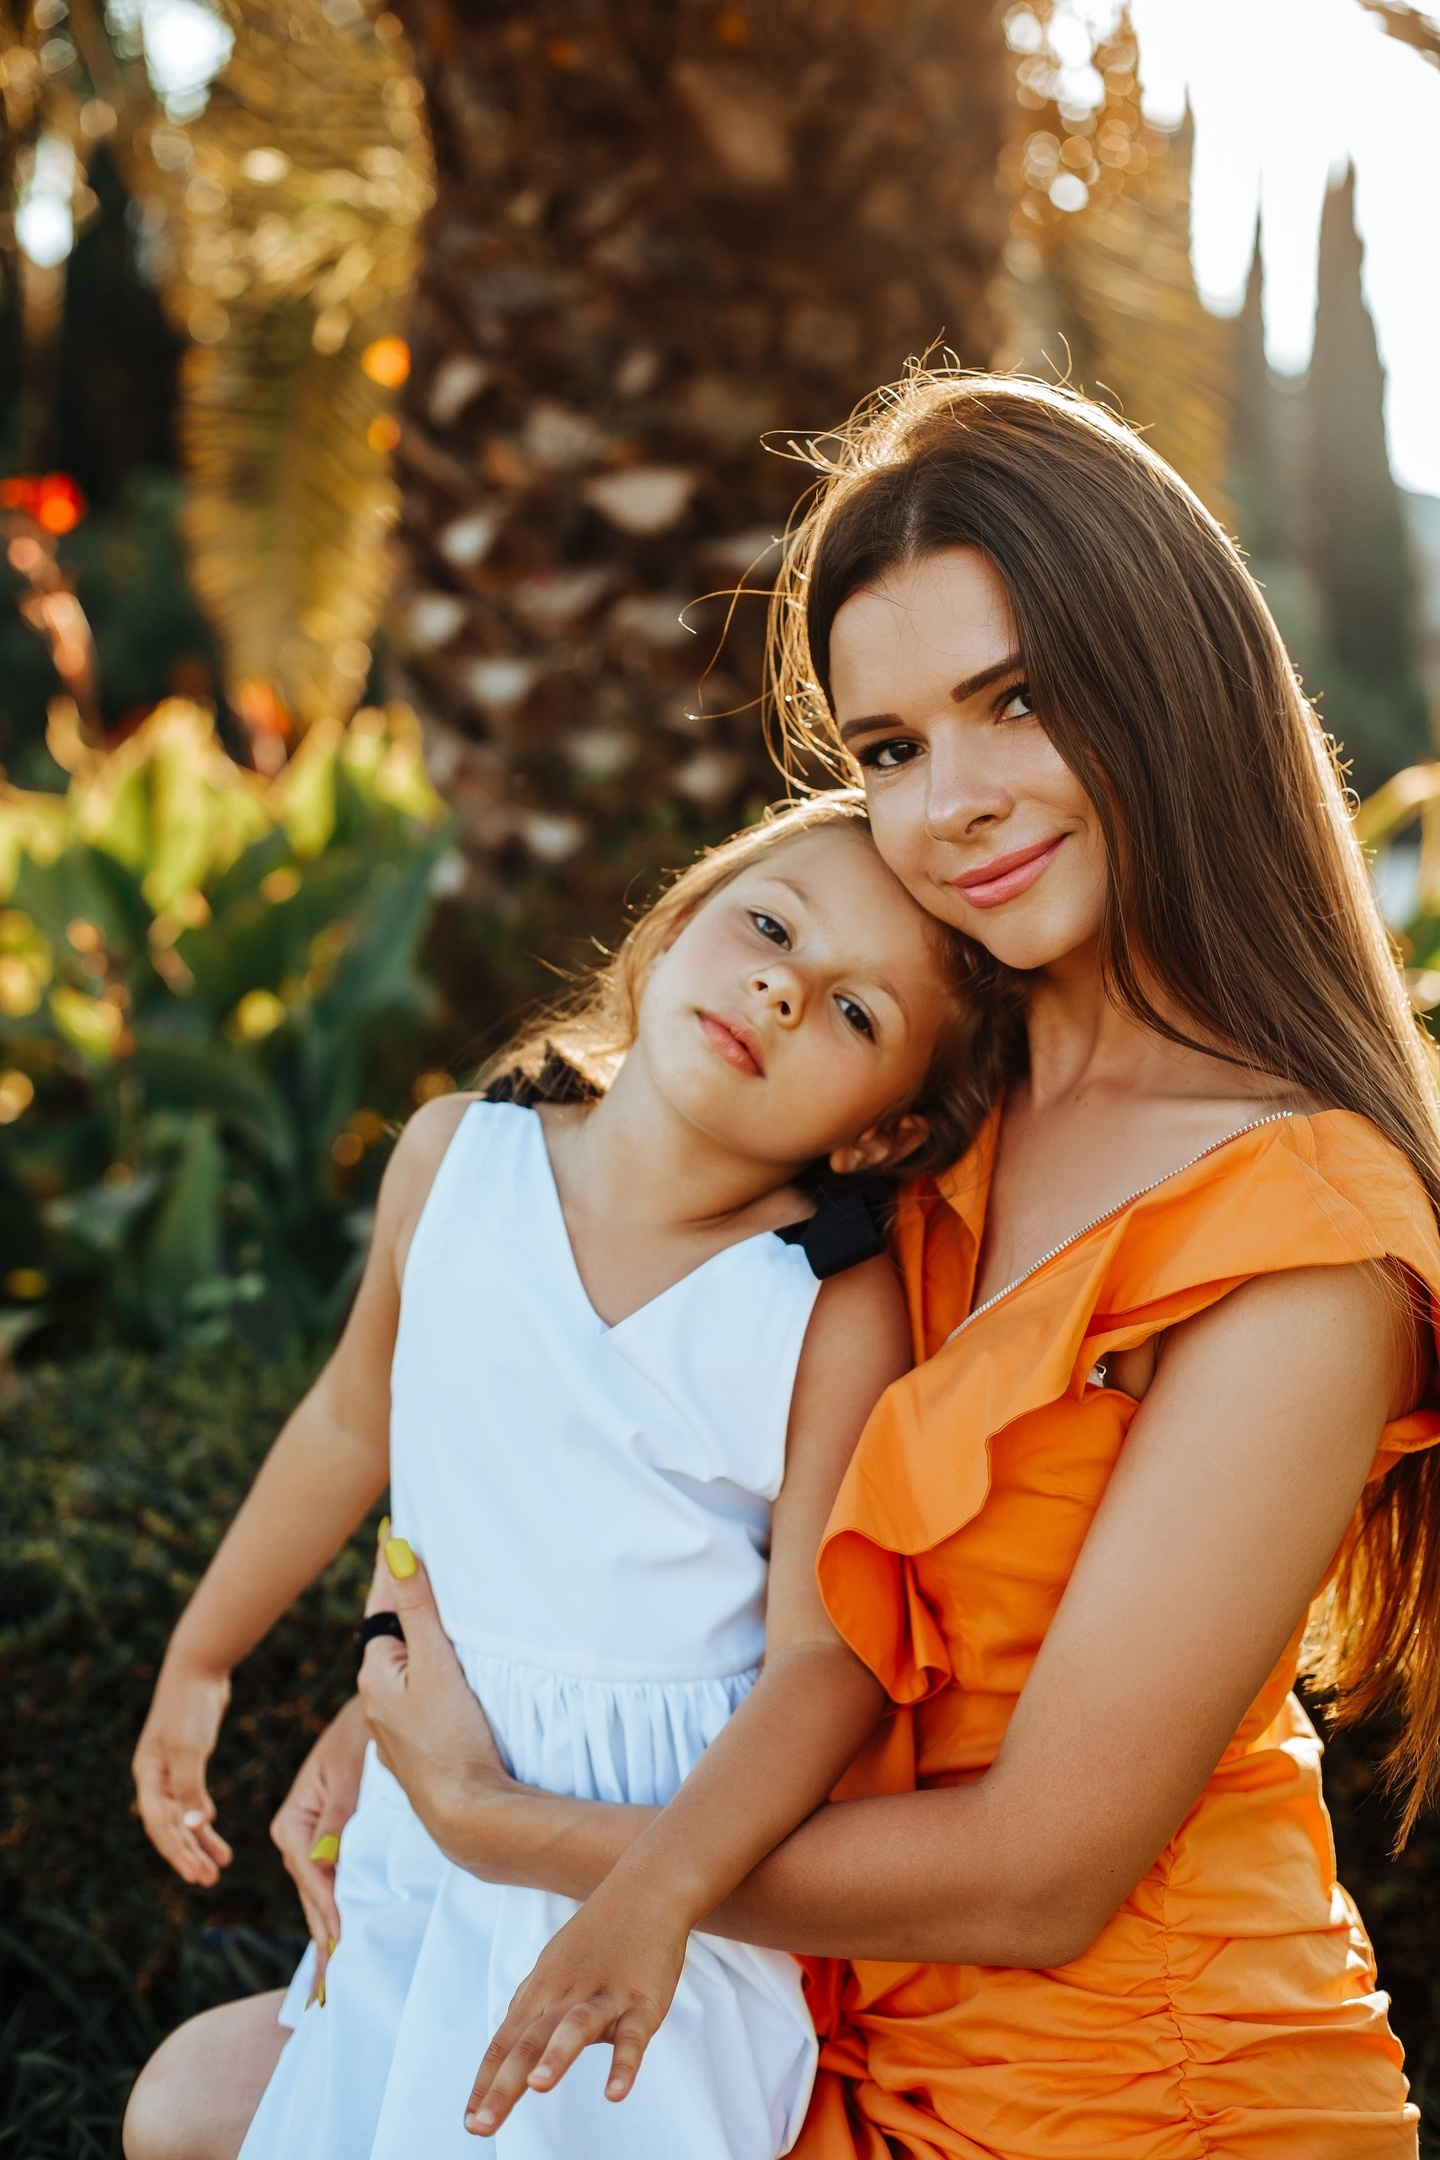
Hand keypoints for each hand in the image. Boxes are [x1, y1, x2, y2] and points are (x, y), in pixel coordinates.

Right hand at [132, 1663, 234, 1886]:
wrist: (199, 1668)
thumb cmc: (189, 1707)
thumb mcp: (190, 1749)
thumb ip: (191, 1789)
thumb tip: (197, 1826)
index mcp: (148, 1777)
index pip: (160, 1826)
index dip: (178, 1853)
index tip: (197, 1876)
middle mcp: (155, 1778)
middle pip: (169, 1826)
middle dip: (188, 1854)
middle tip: (208, 1879)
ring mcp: (170, 1770)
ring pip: (182, 1815)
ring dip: (198, 1840)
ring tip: (218, 1865)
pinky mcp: (188, 1761)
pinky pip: (193, 1799)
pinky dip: (203, 1817)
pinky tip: (213, 1829)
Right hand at [269, 1695, 369, 1996]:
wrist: (381, 1704)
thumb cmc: (364, 1734)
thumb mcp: (349, 1771)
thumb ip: (336, 1818)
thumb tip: (323, 1865)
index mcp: (295, 1822)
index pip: (312, 1879)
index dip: (327, 1916)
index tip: (340, 1950)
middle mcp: (298, 1838)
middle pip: (312, 1899)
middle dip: (322, 1942)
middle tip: (326, 1996)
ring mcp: (316, 1844)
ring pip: (321, 1899)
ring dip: (328, 1937)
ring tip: (328, 1988)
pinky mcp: (335, 1843)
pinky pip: (334, 1886)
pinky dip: (336, 1915)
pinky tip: (339, 1946)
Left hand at [357, 1538, 513, 1853]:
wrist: (466, 1815)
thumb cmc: (452, 1739)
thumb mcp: (435, 1664)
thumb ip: (417, 1607)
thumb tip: (394, 1548)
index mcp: (373, 1672)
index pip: (384, 1605)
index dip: (396, 1569)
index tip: (397, 1527)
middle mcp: (375, 1698)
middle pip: (392, 1637)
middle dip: (406, 1604)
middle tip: (420, 1558)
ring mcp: (394, 1727)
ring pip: (405, 1669)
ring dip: (419, 1642)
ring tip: (435, 1608)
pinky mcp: (416, 1748)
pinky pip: (418, 1696)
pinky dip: (429, 1676)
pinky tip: (446, 1674)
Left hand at [463, 1877, 690, 2136]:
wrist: (646, 1889)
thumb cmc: (598, 1935)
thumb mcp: (554, 1967)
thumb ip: (532, 2010)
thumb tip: (510, 2046)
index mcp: (541, 1992)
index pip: (505, 2043)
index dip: (487, 2082)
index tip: (471, 2120)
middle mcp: (565, 1995)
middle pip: (529, 2042)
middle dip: (504, 2086)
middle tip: (483, 2125)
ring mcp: (604, 1997)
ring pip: (575, 2028)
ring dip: (556, 2057)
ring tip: (537, 2087)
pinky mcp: (642, 2002)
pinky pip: (632, 2035)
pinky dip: (624, 2063)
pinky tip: (615, 2092)